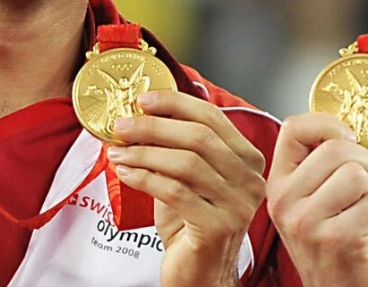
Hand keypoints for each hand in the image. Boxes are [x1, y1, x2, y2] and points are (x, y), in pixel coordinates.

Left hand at [108, 91, 265, 286]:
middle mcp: (250, 180)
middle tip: (122, 125)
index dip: (176, 103)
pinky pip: (175, 192)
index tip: (143, 99)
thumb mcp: (188, 178)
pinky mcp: (217, 227)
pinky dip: (145, 178)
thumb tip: (141, 112)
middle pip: (200, 137)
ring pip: (186, 163)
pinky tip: (125, 174)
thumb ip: (176, 147)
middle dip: (154, 126)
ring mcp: (238, 205)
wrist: (199, 274)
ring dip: (144, 153)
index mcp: (248, 160)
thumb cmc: (191, 224)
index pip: (213, 118)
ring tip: (117, 152)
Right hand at [266, 113, 367, 286]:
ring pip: (357, 173)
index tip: (347, 139)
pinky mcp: (337, 238)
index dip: (328, 125)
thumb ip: (321, 166)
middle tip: (364, 188)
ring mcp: (306, 222)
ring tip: (366, 210)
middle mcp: (284, 203)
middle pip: (335, 148)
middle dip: (364, 162)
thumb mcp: (316, 201)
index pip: (293, 128)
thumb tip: (345, 129)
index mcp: (278, 186)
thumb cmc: (340, 245)